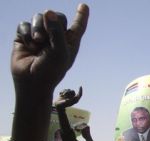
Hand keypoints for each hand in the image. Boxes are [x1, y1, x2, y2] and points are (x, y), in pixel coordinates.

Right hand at [10, 4, 88, 140]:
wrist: (31, 82)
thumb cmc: (50, 71)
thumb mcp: (60, 52)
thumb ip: (57, 31)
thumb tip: (48, 12)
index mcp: (69, 42)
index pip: (77, 26)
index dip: (81, 15)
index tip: (83, 6)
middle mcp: (56, 37)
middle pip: (56, 16)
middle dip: (50, 22)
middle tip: (45, 38)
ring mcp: (40, 36)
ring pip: (38, 17)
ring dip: (37, 28)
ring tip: (37, 42)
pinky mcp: (25, 36)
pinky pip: (24, 24)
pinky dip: (26, 33)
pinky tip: (28, 45)